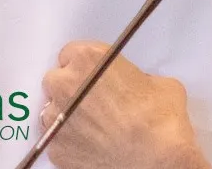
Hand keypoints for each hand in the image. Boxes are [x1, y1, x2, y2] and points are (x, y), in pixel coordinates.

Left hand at [40, 40, 210, 168]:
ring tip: (93, 125)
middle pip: (57, 80)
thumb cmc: (159, 117)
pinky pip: (56, 138)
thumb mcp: (157, 82)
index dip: (85, 65)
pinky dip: (70, 140)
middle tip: (94, 99)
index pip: (71, 53)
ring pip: (52, 110)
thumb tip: (134, 87)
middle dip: (71, 87)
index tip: (95, 75)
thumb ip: (134, 77)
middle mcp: (65, 85)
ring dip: (67, 114)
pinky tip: (91, 144)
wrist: (155, 158)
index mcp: (88, 59)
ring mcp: (55, 119)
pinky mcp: (55, 149)